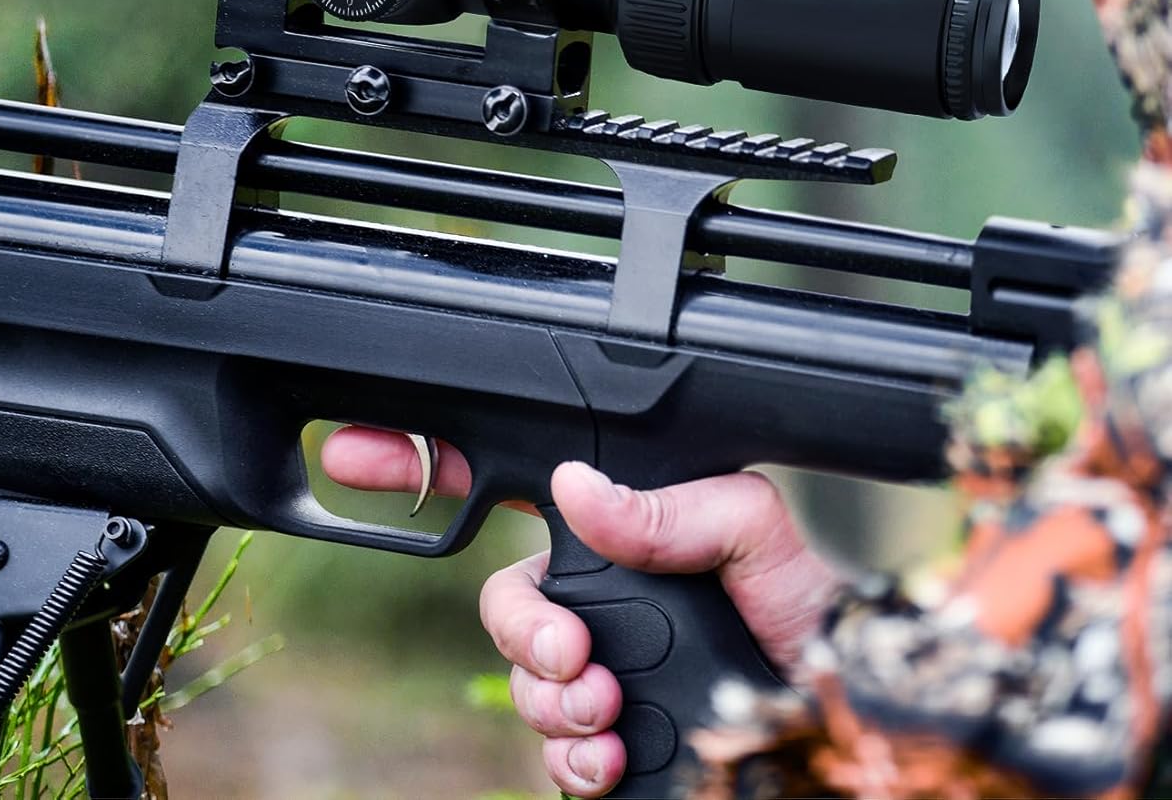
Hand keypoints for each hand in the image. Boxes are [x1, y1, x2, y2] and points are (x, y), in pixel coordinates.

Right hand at [321, 429, 841, 797]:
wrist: (851, 720)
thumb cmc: (808, 614)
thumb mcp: (754, 530)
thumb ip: (674, 504)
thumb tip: (580, 491)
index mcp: (617, 531)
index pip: (506, 485)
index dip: (427, 465)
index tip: (363, 455)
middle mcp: (596, 599)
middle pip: (500, 599)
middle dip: (515, 627)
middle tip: (571, 653)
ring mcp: (597, 672)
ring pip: (520, 679)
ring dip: (551, 698)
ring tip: (609, 710)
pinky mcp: (606, 744)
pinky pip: (550, 754)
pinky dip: (568, 760)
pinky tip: (609, 758)